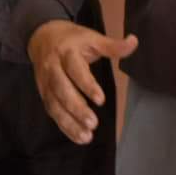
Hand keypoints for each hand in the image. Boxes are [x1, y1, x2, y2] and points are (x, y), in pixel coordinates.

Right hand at [28, 19, 137, 144]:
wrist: (42, 37)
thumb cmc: (72, 39)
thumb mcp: (92, 38)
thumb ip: (112, 45)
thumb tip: (134, 41)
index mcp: (67, 53)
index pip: (75, 70)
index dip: (87, 85)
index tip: (101, 100)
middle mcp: (53, 68)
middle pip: (62, 90)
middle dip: (76, 108)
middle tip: (93, 123)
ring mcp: (46, 83)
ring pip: (55, 104)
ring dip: (69, 122)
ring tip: (86, 136)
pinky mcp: (44, 94)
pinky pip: (52, 112)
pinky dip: (64, 126)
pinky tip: (79, 137)